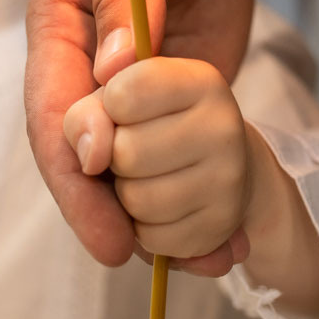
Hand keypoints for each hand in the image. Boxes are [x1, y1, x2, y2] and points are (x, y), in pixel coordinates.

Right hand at [25, 0, 261, 272]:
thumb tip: (113, 75)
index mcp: (59, 31)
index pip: (52, 111)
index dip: (71, 169)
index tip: (101, 217)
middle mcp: (88, 71)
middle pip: (83, 155)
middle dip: (104, 209)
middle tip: (137, 257)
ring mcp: (135, 89)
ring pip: (130, 166)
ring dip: (157, 215)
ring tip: (202, 259)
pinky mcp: (178, 97)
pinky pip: (178, 153)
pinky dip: (199, 193)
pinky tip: (224, 233)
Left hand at [64, 58, 251, 272]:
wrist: (213, 166)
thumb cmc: (152, 125)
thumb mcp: (114, 100)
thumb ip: (88, 112)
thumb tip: (92, 157)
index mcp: (199, 80)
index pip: (123, 94)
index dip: (108, 107)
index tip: (123, 110)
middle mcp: (223, 125)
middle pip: (125, 152)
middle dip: (115, 157)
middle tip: (136, 149)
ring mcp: (229, 178)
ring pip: (136, 200)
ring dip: (126, 195)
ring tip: (147, 177)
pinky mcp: (222, 225)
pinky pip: (152, 238)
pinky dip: (142, 229)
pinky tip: (161, 208)